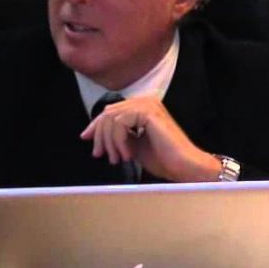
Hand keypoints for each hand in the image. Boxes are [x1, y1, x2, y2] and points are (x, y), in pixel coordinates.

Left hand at [80, 96, 221, 181]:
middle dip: (100, 136)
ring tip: (118, 158)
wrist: (183, 165)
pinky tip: (127, 154)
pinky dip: (118, 141)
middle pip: (107, 113)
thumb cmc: (163, 158)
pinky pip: (119, 123)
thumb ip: (118, 137)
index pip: (110, 111)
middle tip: (100, 154)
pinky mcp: (148, 112)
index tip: (85, 138)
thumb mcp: (133, 146)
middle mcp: (144, 101)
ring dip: (110, 141)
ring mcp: (147, 105)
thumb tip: (96, 137)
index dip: (95, 125)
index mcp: (141, 108)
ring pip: (111, 118)